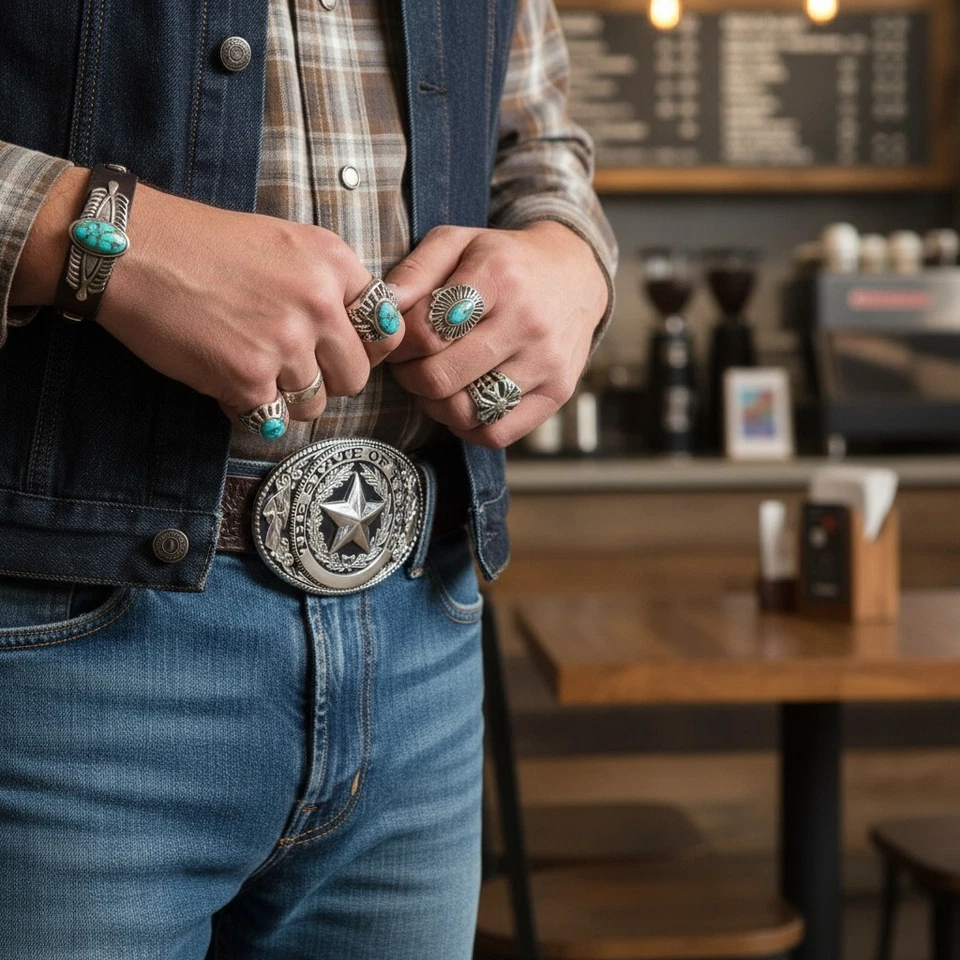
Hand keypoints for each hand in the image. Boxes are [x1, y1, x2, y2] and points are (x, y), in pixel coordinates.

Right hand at [12, 168, 403, 426]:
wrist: (133, 251)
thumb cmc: (203, 245)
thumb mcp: (285, 242)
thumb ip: (329, 283)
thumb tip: (362, 336)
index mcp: (334, 263)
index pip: (385, 329)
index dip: (365, 348)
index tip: (341, 351)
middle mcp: (319, 304)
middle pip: (355, 377)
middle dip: (326, 380)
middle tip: (290, 365)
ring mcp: (285, 344)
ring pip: (315, 406)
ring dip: (286, 398)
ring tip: (252, 368)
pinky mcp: (248, 379)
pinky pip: (271, 419)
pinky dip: (249, 408)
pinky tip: (225, 378)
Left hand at [384, 221, 606, 447]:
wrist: (575, 277)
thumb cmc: (505, 262)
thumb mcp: (458, 243)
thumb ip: (415, 270)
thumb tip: (383, 308)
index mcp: (498, 276)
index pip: (426, 330)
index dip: (399, 344)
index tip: (399, 341)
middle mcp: (527, 321)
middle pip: (440, 377)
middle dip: (410, 377)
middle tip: (410, 366)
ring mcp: (546, 362)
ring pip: (466, 410)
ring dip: (435, 405)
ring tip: (436, 383)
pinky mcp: (557, 392)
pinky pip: (497, 433)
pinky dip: (469, 427)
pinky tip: (464, 402)